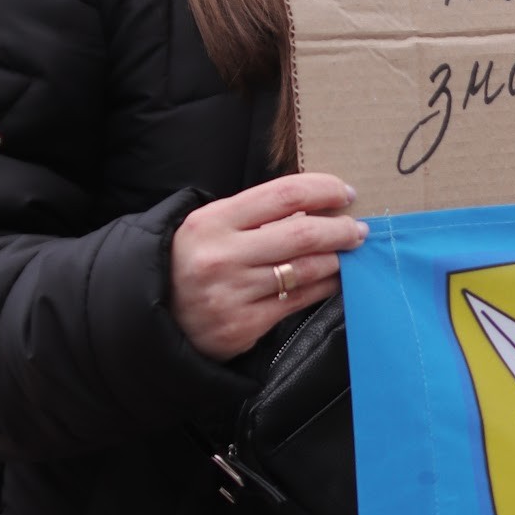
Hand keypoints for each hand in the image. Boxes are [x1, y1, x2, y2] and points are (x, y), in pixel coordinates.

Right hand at [169, 172, 366, 359]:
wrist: (156, 318)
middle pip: (302, 233)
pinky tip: (333, 278)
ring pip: (306, 270)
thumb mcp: (211, 227)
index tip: (345, 193)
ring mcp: (233, 293)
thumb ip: (256, 215)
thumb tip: (318, 204)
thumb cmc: (193, 263)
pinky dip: (324, 286)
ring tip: (347, 252)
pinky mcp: (243, 325)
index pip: (283, 195)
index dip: (322, 190)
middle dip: (340, 229)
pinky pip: (299, 301)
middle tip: (358, 229)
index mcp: (212, 221)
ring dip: (337, 259)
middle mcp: (221, 256)